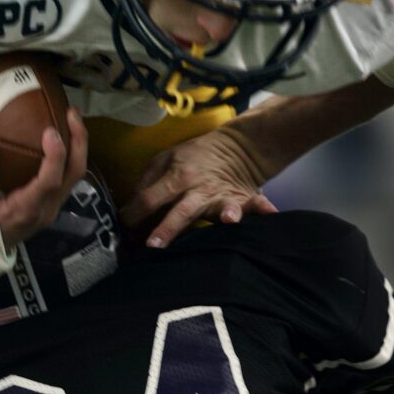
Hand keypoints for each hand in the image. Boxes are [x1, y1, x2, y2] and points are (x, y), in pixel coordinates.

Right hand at [0, 108, 87, 246]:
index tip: (50, 131)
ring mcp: (50, 208)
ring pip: (74, 176)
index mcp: (26, 211)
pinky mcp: (49, 203)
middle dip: (78, 143)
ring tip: (69, 119)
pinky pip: (66, 177)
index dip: (55, 155)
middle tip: (71, 114)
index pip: (50, 182)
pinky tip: (57, 136)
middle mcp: (45, 210)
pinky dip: (67, 155)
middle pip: (73, 175)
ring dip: (77, 147)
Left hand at [120, 128, 276, 247]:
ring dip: (227, 213)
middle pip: (182, 210)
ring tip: (229, 220)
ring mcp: (223, 195)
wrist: (236, 147)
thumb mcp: (165, 159)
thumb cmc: (194, 157)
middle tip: (153, 246)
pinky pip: (256, 204)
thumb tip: (132, 205)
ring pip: (224, 206)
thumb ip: (147, 181)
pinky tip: (270, 215)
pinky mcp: (244, 199)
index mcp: (177, 177)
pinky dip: (263, 209)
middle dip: (168, 228)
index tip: (123, 226)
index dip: (133, 213)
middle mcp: (200, 189)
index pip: (150, 198)